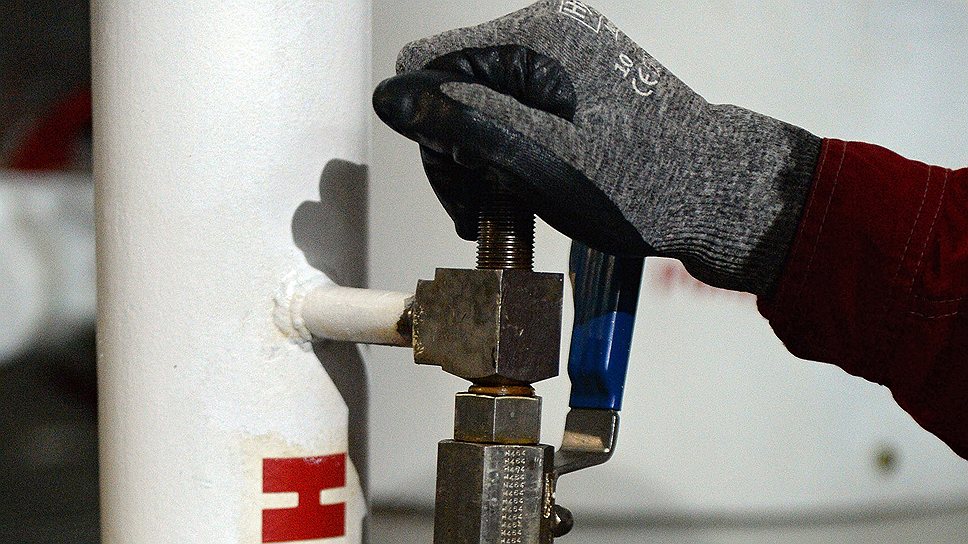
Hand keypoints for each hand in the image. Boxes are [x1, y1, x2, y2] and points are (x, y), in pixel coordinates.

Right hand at [373, 0, 820, 293]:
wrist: (714, 193)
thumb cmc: (645, 185)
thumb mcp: (539, 160)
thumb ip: (463, 123)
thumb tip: (392, 97)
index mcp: (537, 38)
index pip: (427, 66)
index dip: (429, 131)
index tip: (463, 185)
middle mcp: (549, 33)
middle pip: (452, 83)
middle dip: (456, 149)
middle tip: (486, 208)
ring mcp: (564, 55)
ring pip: (481, 100)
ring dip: (482, 155)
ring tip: (515, 202)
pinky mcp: (576, 79)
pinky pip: (515, 107)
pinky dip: (510, 148)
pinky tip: (531, 183)